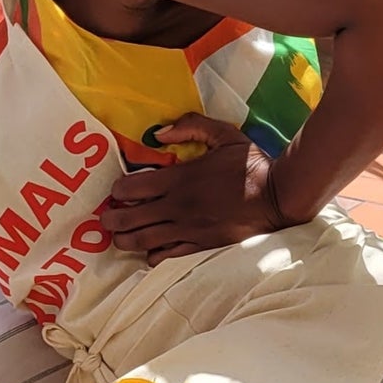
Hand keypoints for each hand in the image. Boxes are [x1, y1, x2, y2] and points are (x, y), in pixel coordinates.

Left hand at [103, 115, 286, 264]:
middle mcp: (179, 207)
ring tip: (117, 238)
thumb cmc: (251, 163)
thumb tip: (159, 133)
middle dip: (113, 219)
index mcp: (180, 179)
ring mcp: (189, 230)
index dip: (119, 189)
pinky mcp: (201, 246)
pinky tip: (147, 252)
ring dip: (126, 240)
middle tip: (104, 219)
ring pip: (145, 241)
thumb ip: (191, 126)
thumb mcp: (223, 134)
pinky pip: (168, 256)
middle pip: (132, 218)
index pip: (134, 187)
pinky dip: (152, 256)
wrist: (277, 196)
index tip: (117, 189)